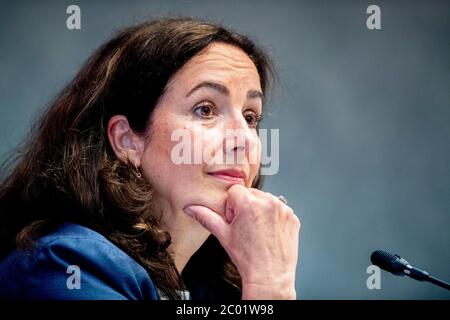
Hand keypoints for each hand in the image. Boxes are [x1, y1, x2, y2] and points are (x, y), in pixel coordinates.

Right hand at [183, 184, 300, 299]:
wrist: (269, 277)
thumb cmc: (247, 259)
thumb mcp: (223, 235)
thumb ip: (206, 217)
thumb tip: (191, 209)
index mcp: (249, 203)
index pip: (235, 191)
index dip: (231, 208)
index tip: (235, 221)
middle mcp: (268, 202)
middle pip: (251, 194)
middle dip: (246, 207)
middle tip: (245, 228)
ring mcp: (283, 210)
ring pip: (265, 200)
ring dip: (260, 211)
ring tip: (257, 231)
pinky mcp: (292, 218)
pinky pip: (280, 210)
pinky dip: (274, 218)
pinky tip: (268, 233)